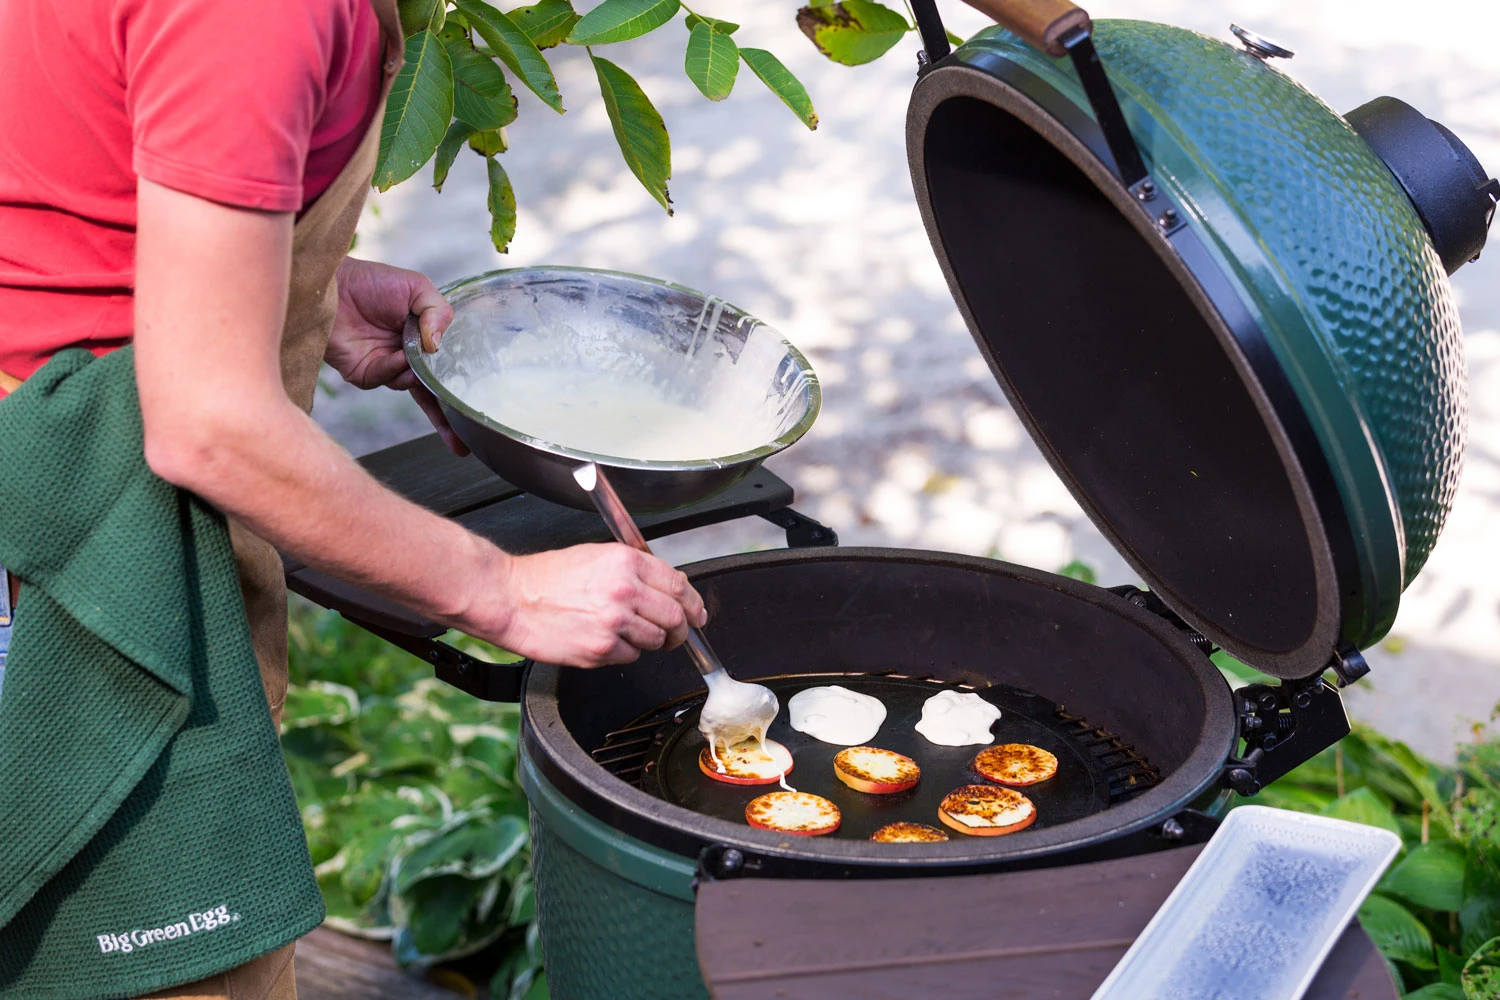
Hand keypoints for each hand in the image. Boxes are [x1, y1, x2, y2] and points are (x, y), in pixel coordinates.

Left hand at [328, 257, 466, 454]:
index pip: (445, 368)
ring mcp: (385, 367)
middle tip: (464, 439)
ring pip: (412, 385)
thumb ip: (438, 312)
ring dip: (417, 374)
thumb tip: (437, 347)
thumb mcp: (417, 288)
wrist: (331, 285)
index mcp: (422, 338)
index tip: (476, 413)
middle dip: (447, 419)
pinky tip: (396, 354)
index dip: (459, 390)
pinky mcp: (364, 373)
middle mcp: (406, 357)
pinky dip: (394, 369)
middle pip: (432, 393)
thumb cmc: (372, 282)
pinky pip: (387, 380)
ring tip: (412, 353)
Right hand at [472, 543, 708, 667]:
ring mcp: (614, 623)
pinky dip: (623, 653)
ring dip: (648, 641)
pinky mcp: (601, 649)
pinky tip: (602, 639)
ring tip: (623, 632)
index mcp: (626, 563)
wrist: (511, 598)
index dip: (693, 603)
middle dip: (680, 629)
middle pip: (675, 617)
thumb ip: (634, 570)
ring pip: (655, 641)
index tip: (696, 613)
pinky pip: (630, 657)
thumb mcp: (597, 556)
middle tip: (674, 633)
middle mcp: (625, 591)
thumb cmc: (546, 577)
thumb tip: (666, 588)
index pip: (679, 585)